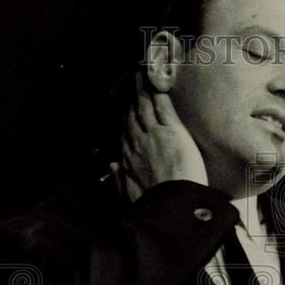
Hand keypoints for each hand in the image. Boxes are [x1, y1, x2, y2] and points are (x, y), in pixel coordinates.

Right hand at [115, 71, 207, 198]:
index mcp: (129, 160)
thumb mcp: (129, 195)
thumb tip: (112, 167)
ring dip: (143, 91)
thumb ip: (120, 180)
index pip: (126, 136)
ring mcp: (154, 134)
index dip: (127, 123)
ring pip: (145, 108)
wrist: (170, 206)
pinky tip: (157, 83)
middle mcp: (138, 144)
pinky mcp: (172, 130)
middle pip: (133, 118)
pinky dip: (159, 93)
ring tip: (141, 77)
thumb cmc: (153, 205)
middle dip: (132, 102)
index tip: (126, 114)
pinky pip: (163, 107)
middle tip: (133, 88)